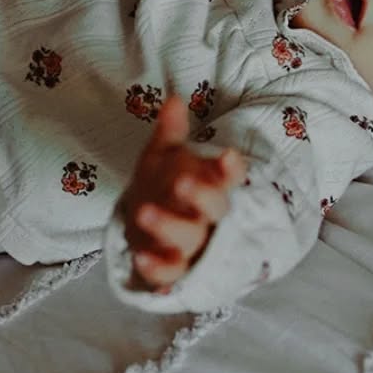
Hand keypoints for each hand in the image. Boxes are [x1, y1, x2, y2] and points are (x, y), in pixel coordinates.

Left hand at [121, 95, 246, 290]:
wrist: (146, 227)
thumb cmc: (163, 187)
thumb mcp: (165, 156)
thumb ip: (171, 132)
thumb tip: (173, 100)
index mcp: (211, 185)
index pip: (230, 177)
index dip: (230, 169)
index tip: (227, 156)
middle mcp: (207, 217)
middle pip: (216, 210)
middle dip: (202, 197)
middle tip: (181, 182)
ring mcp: (192, 245)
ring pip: (191, 240)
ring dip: (169, 227)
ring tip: (144, 212)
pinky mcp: (173, 268)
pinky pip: (170, 273)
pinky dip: (158, 268)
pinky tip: (141, 256)